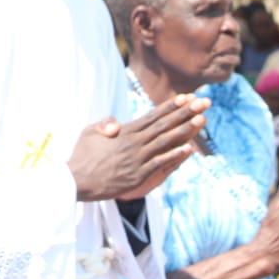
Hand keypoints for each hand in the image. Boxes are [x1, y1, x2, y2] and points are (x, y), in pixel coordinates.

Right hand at [68, 94, 208, 201]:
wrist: (76, 181)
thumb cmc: (82, 157)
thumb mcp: (89, 133)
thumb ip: (105, 123)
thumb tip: (117, 123)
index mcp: (124, 132)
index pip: (152, 116)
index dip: (170, 107)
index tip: (185, 98)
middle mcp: (134, 143)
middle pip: (164, 125)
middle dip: (185, 113)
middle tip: (202, 103)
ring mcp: (137, 159)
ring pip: (165, 141)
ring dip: (184, 129)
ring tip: (201, 119)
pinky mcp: (138, 175)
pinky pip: (160, 163)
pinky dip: (174, 155)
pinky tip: (188, 148)